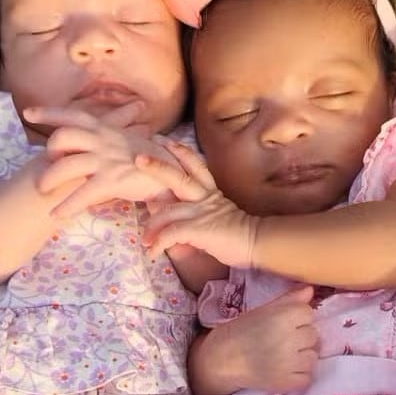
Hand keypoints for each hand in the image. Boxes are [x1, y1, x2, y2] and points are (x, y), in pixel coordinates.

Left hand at [23, 105, 177, 215]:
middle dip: (49, 152)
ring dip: (49, 179)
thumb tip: (101, 141)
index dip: (49, 112)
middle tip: (48, 164)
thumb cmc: (152, 160)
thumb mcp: (130, 142)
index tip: (29, 113)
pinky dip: (66, 206)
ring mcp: (106, 160)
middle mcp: (103, 140)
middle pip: (62, 137)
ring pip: (65, 166)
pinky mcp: (111, 180)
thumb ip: (113, 139)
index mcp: (106, 129)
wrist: (175, 173)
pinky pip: (81, 194)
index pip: (73, 114)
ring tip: (43, 191)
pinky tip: (57, 215)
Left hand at [137, 140, 257, 267]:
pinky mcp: (199, 229)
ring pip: (167, 210)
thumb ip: (199, 213)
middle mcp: (205, 198)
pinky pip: (171, 233)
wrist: (257, 243)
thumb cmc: (238, 234)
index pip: (195, 166)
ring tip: (144, 239)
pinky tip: (152, 252)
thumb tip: (177, 223)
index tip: (166, 142)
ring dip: (151, 226)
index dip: (181, 152)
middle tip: (139, 158)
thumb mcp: (218, 216)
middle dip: (158, 166)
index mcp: (211, 192)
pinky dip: (158, 243)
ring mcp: (201, 212)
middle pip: (179, 176)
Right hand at [204, 286, 317, 393]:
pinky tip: (285, 370)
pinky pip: (307, 377)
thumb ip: (289, 299)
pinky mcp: (287, 383)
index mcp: (282, 317)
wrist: (222, 359)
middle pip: (313, 334)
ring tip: (284, 355)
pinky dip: (299, 375)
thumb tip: (310, 290)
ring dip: (302, 356)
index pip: (308, 312)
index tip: (284, 322)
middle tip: (282, 339)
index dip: (297, 317)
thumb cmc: (242, 330)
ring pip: (312, 356)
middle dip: (300, 336)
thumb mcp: (263, 310)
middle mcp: (289, 340)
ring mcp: (290, 364)